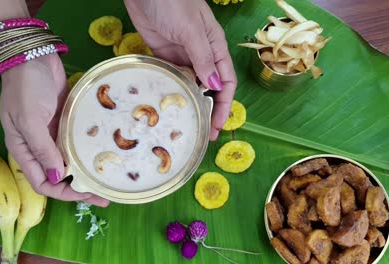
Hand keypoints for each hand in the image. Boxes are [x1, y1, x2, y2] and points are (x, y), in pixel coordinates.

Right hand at [0, 54, 108, 206]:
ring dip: (86, 172)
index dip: (63, 192)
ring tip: (108, 180)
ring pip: (71, 162)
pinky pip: (77, 144)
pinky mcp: (66, 124)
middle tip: (104, 194)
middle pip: (60, 176)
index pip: (42, 182)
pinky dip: (88, 153)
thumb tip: (58, 177)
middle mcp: (40, 148)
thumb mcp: (30, 120)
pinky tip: (105, 157)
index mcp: (25, 151)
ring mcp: (54, 136)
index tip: (86, 194)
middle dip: (80, 188)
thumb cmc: (27, 88)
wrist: (34, 58)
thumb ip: (43, 149)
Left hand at [125, 0, 236, 139]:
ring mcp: (181, 55)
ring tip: (185, 126)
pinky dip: (172, 91)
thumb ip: (203, 59)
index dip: (225, 105)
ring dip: (190, 105)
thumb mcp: (192, 30)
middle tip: (203, 135)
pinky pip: (171, 77)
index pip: (226, 82)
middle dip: (209, 111)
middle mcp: (201, 54)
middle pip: (209, 88)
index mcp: (215, 47)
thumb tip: (214, 88)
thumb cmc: (173, 2)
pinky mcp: (163, 55)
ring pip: (190, 86)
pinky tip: (168, 106)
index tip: (218, 125)